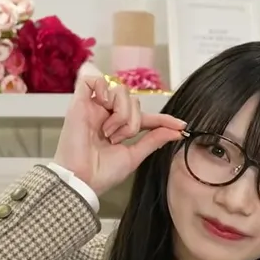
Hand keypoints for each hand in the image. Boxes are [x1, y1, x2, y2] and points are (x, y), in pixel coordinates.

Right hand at [52, 72, 186, 196]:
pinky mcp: (78, 103)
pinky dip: (102, 87)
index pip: (144, 116)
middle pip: (132, 100)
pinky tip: (102, 105)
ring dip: (121, 113)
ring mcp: (92, 107)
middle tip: (117, 139)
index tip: (181, 126)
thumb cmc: (102, 173)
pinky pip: (92, 78)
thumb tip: (177, 131)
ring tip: (108, 132)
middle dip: (133, 121)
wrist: (83, 180)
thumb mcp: (134, 155)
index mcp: (116, 127)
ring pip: (120, 91)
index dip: (163, 119)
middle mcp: (105, 114)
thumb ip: (154, 139)